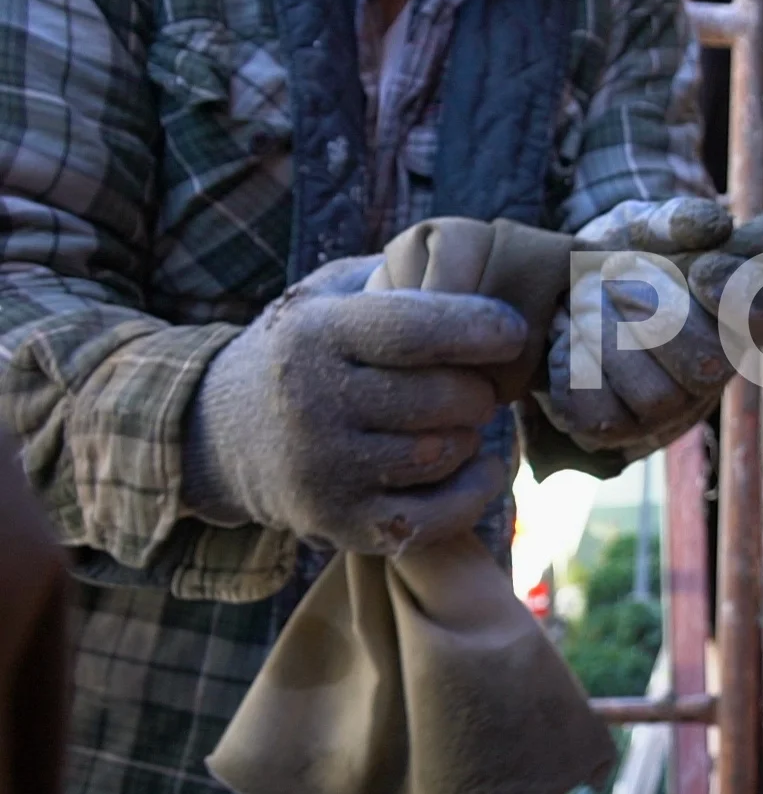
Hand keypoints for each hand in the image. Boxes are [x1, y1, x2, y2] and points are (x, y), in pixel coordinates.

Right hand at [184, 255, 527, 553]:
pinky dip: (475, 490)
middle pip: (443, 397)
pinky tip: (478, 464)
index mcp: (316, 335)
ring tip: (454, 419)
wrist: (219, 433)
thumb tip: (486, 269)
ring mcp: (323, 470)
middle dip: (478, 389)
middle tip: (472, 384)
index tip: (512, 331)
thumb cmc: (308, 350)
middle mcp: (312, 403)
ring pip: (445, 452)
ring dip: (470, 434)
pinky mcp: (338, 524)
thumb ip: (398, 275)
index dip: (479, 328)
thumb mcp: (330, 294)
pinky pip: (438, 516)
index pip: (415, 330)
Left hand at [539, 198, 762, 456]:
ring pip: (657, 396)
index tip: (703, 269)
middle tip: (618, 284)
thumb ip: (675, 219)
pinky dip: (577, 370)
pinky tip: (572, 344)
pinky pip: (602, 416)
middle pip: (708, 365)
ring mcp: (669, 408)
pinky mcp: (617, 428)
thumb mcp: (641, 225)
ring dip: (609, 340)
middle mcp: (714, 369)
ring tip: (587, 309)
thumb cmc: (620, 258)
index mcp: (735, 315)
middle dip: (656, 318)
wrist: (557, 292)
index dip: (742, 299)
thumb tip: (715, 226)